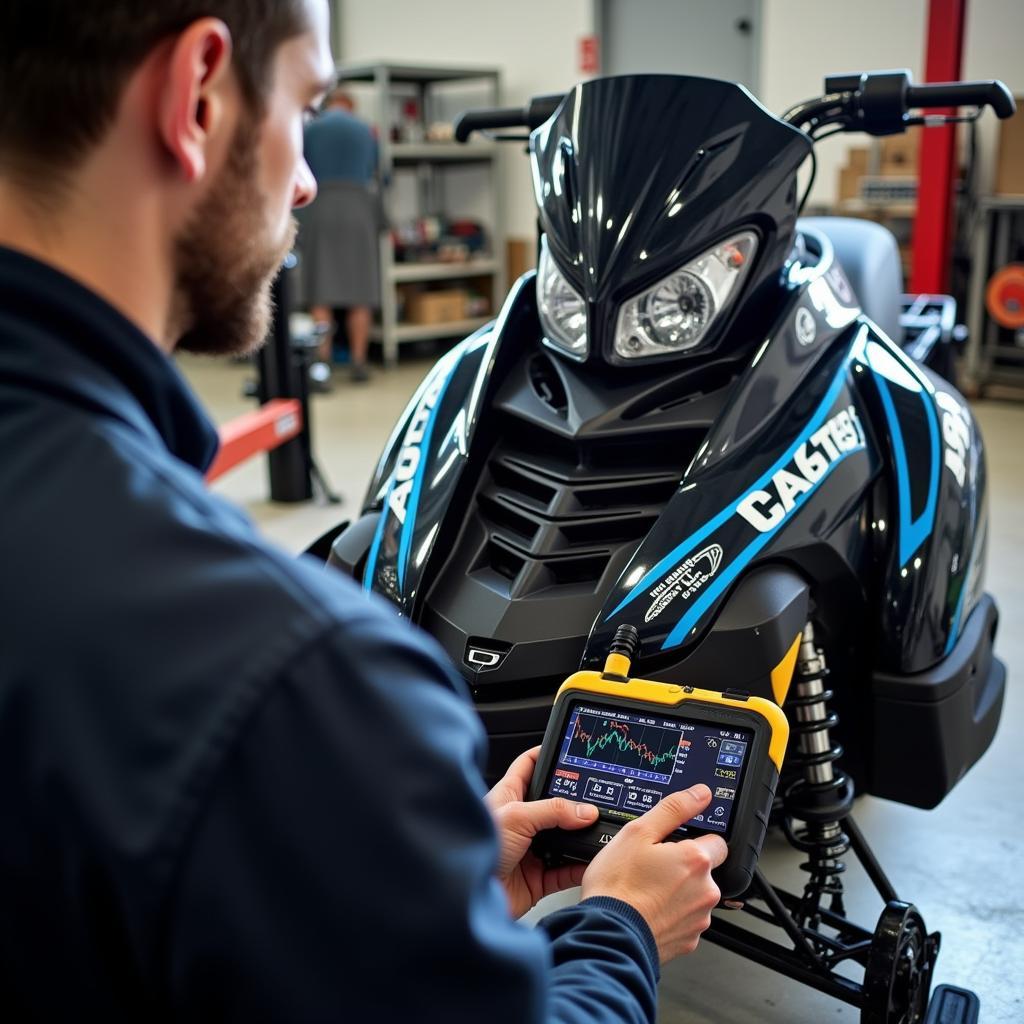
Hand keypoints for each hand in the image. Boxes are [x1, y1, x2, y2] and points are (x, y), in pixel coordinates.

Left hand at [485, 746, 599, 917]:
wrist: (464, 896)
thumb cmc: (473, 848)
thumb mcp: (515, 816)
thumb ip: (553, 810)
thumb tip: (584, 810)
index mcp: (508, 796)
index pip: (529, 766)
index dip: (546, 755)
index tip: (568, 750)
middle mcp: (520, 821)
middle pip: (554, 804)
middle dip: (574, 802)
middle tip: (595, 798)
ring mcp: (529, 849)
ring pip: (563, 838)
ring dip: (580, 837)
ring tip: (598, 830)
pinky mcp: (536, 878)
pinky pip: (565, 871)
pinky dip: (579, 867)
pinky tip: (590, 861)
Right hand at [581, 784, 726, 963]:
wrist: (608, 934)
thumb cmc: (618, 886)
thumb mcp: (637, 832)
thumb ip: (673, 809)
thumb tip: (700, 794)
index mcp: (696, 860)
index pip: (717, 841)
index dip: (694, 839)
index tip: (673, 844)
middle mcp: (706, 890)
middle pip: (705, 870)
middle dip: (684, 867)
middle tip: (652, 866)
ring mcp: (698, 918)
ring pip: (695, 895)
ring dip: (679, 891)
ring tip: (646, 889)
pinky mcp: (689, 940)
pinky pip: (685, 920)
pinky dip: (671, 914)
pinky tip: (648, 908)